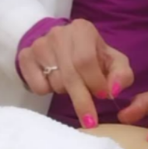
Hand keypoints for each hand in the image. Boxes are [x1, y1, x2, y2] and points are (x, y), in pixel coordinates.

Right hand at [17, 19, 133, 128]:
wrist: (60, 45)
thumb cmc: (91, 55)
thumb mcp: (112, 61)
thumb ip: (121, 75)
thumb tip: (114, 90)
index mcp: (82, 29)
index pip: (86, 60)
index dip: (95, 82)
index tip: (103, 96)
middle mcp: (59, 33)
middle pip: (70, 74)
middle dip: (82, 99)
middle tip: (90, 119)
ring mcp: (39, 44)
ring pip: (55, 82)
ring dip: (66, 92)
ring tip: (71, 84)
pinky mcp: (25, 56)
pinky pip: (37, 86)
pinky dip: (48, 91)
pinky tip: (53, 81)